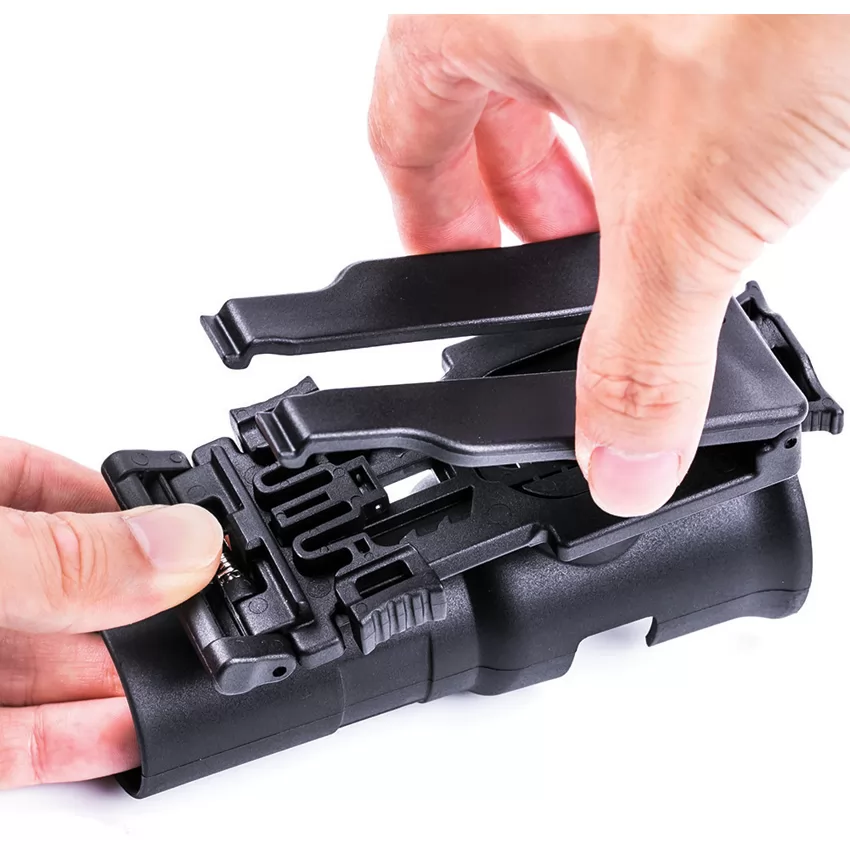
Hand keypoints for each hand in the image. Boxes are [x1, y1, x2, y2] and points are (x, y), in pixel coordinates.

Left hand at [0, 438, 220, 788]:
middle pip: (69, 585)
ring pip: (49, 666)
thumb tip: (184, 546)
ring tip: (196, 686)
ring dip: (123, 681)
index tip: (203, 537)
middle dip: (145, 606)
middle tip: (215, 624)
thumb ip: (64, 555)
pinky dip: (73, 740)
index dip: (136, 509)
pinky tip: (132, 733)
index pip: (56, 487)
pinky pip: (12, 737)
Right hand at [369, 14, 849, 514]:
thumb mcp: (690, 213)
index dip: (427, 225)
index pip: (401, 136)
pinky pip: (635, 36)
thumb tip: (617, 464)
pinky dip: (656, 101)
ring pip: (560, 62)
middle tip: (562, 267)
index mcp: (470, 8)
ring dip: (589, 148)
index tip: (459, 280)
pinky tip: (709, 143)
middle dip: (520, 198)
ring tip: (638, 214)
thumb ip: (643, 357)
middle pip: (478, 101)